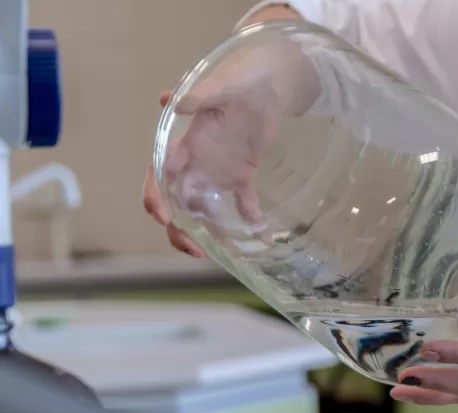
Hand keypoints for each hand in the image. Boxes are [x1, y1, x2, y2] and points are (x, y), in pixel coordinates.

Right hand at [142, 41, 316, 256]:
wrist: (265, 82)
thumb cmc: (239, 79)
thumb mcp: (220, 85)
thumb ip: (199, 96)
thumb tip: (171, 100)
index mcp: (184, 144)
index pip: (160, 175)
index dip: (157, 196)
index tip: (164, 217)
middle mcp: (196, 163)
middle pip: (179, 202)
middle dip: (181, 228)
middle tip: (195, 250)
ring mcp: (218, 171)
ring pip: (206, 209)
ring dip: (212, 232)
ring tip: (225, 253)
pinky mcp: (242, 174)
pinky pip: (243, 204)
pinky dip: (251, 222)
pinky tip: (263, 240)